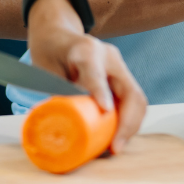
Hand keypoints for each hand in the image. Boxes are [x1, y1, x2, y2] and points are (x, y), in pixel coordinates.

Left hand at [26, 0, 147, 152]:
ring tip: (116, 146)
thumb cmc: (49, 54)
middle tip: (114, 147)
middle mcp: (109, 57)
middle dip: (127, 122)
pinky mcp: (122, 80)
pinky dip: (128, 123)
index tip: (105, 110)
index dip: (100, 91)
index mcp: (85, 50)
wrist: (57, 36)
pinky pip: (133, 104)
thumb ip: (57, 93)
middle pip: (130, 91)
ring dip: (130, 126)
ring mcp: (119, 68)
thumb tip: (64, 127)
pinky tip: (118, 138)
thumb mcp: (46, 70)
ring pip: (137, 100)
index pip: (94, 71)